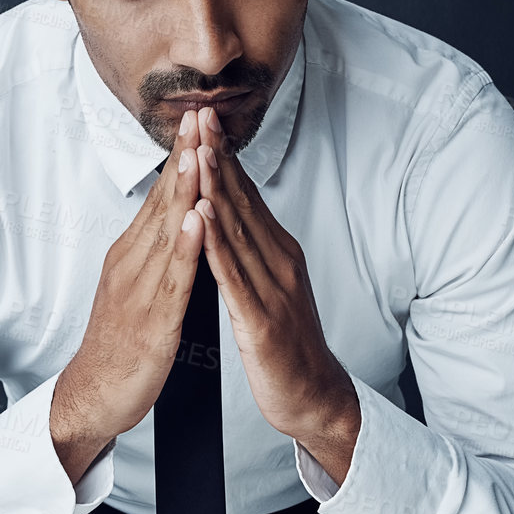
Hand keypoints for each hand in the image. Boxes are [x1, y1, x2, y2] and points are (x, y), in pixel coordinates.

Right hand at [51, 109, 206, 481]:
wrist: (91, 396)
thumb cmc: (118, 346)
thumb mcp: (137, 289)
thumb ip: (155, 254)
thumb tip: (176, 219)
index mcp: (132, 255)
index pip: (160, 197)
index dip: (180, 158)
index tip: (197, 121)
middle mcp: (132, 264)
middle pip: (162, 203)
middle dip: (183, 159)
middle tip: (199, 117)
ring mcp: (139, 291)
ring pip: (166, 233)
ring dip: (183, 192)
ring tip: (199, 154)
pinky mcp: (151, 322)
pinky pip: (171, 280)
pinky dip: (184, 248)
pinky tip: (196, 223)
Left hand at [194, 106, 361, 481]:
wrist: (314, 397)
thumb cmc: (287, 344)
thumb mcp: (271, 286)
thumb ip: (254, 250)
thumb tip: (234, 214)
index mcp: (278, 252)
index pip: (247, 195)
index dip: (225, 156)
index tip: (205, 120)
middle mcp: (279, 262)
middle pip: (244, 202)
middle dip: (220, 157)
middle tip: (200, 116)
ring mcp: (272, 290)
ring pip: (238, 231)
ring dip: (217, 189)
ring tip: (199, 152)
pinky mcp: (261, 320)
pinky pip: (234, 277)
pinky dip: (216, 245)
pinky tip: (201, 220)